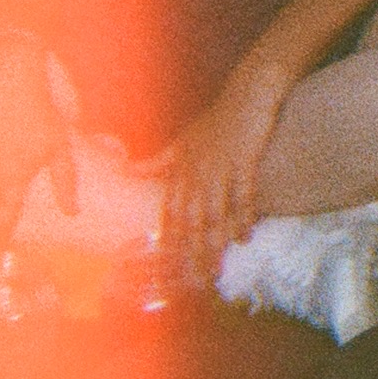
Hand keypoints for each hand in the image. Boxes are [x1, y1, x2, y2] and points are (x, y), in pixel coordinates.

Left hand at [160, 55, 290, 282]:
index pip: (171, 215)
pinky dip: (243, 216)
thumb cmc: (218, 118)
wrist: (249, 93)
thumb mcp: (184, 139)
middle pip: (191, 222)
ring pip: (214, 214)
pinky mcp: (244, 160)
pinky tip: (245, 237)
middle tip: (193, 284)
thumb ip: (159, 161)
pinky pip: (242, 194)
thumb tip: (129, 170)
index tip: (169, 272)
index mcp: (181, 171)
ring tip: (215, 271)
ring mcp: (220, 167)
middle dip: (191, 256)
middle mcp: (197, 173)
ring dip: (214, 245)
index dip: (170, 244)